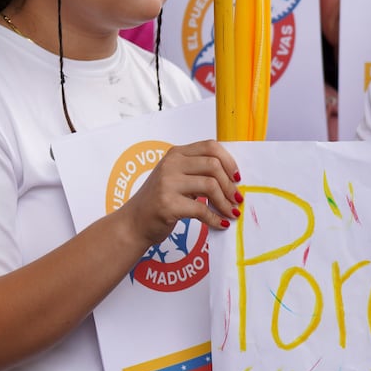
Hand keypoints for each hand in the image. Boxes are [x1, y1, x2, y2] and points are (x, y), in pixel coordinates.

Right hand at [120, 141, 241, 248]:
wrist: (134, 222)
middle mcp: (171, 164)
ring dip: (225, 202)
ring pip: (210, 185)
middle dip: (230, 185)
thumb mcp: (176, 177)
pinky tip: (220, 224)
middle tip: (237, 199)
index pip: (210, 146)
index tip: (237, 178)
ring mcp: (167, 183)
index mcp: (176, 154)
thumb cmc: (159, 200)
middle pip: (214, 165)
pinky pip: (201, 209)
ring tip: (231, 212)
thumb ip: (198, 172)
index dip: (229, 161)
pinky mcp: (167, 204)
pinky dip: (215, 218)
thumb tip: (233, 179)